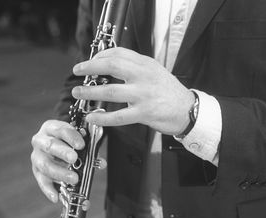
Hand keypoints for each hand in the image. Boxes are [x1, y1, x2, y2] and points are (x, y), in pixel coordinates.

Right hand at [31, 120, 84, 202]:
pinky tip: (56, 196)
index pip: (61, 130)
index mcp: (51, 127)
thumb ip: (89, 147)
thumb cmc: (69, 139)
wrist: (55, 141)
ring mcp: (37, 156)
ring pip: (44, 165)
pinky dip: (49, 189)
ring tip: (74, 179)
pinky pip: (41, 181)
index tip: (82, 144)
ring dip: (60, 172)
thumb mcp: (78, 137)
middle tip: (74, 159)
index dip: (71, 137)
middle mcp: (40, 140)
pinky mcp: (36, 170)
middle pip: (50, 146)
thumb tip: (102, 163)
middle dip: (63, 152)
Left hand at [71, 47, 194, 134]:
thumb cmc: (169, 91)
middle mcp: (144, 77)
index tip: (90, 62)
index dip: (100, 56)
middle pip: (112, 66)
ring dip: (90, 92)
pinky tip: (92, 117)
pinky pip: (118, 116)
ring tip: (79, 93)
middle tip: (77, 71)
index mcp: (146, 64)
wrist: (188, 109)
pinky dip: (103, 117)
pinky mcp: (144, 113)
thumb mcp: (155, 71)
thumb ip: (135, 67)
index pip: (119, 53)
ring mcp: (144, 95)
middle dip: (90, 68)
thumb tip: (109, 65)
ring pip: (111, 92)